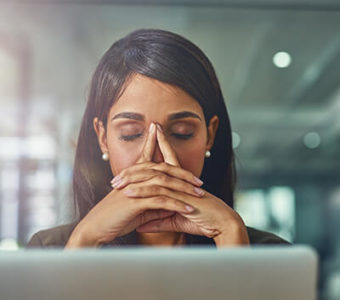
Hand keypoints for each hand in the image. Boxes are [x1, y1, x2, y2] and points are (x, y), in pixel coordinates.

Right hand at [65, 123, 198, 248]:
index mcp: (132, 177)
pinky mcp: (136, 202)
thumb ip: (153, 205)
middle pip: (163, 168)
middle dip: (183, 174)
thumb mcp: (136, 210)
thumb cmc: (113, 219)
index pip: (149, 158)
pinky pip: (161, 201)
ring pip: (165, 183)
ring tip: (200, 194)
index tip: (172, 141)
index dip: (159, 145)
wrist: (94, 229)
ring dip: (184, 189)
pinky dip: (177, 205)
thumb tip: (170, 206)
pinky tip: (189, 209)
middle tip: (199, 180)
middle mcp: (134, 178)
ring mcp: (135, 188)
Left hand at [121, 124, 248, 246]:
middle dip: (134, 168)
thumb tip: (141, 224)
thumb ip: (157, 220)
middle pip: (153, 167)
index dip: (156, 149)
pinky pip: (159, 191)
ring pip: (152, 177)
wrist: (221, 225)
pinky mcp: (181, 195)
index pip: (165, 161)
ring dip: (133, 179)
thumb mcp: (175, 220)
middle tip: (116, 175)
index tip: (144, 142)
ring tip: (116, 184)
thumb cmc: (202, 221)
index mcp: (179, 182)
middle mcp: (178, 180)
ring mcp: (179, 186)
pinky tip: (129, 193)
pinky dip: (143, 192)